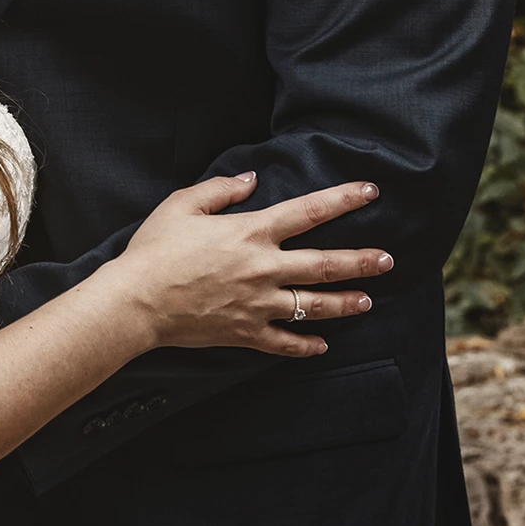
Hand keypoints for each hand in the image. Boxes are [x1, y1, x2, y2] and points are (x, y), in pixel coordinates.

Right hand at [118, 173, 391, 358]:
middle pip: (325, 265)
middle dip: (361, 262)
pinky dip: (306, 345)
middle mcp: (264, 268)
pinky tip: (323, 345)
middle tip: (387, 260)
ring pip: (314, 306)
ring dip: (345, 303)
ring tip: (367, 301)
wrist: (137, 301)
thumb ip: (221, 189)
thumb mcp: (182, 205)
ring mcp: (258, 304)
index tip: (370, 192)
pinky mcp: (245, 332)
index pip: (309, 212)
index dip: (343, 199)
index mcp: (251, 233)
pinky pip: (285, 342)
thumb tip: (252, 180)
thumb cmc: (155, 249)